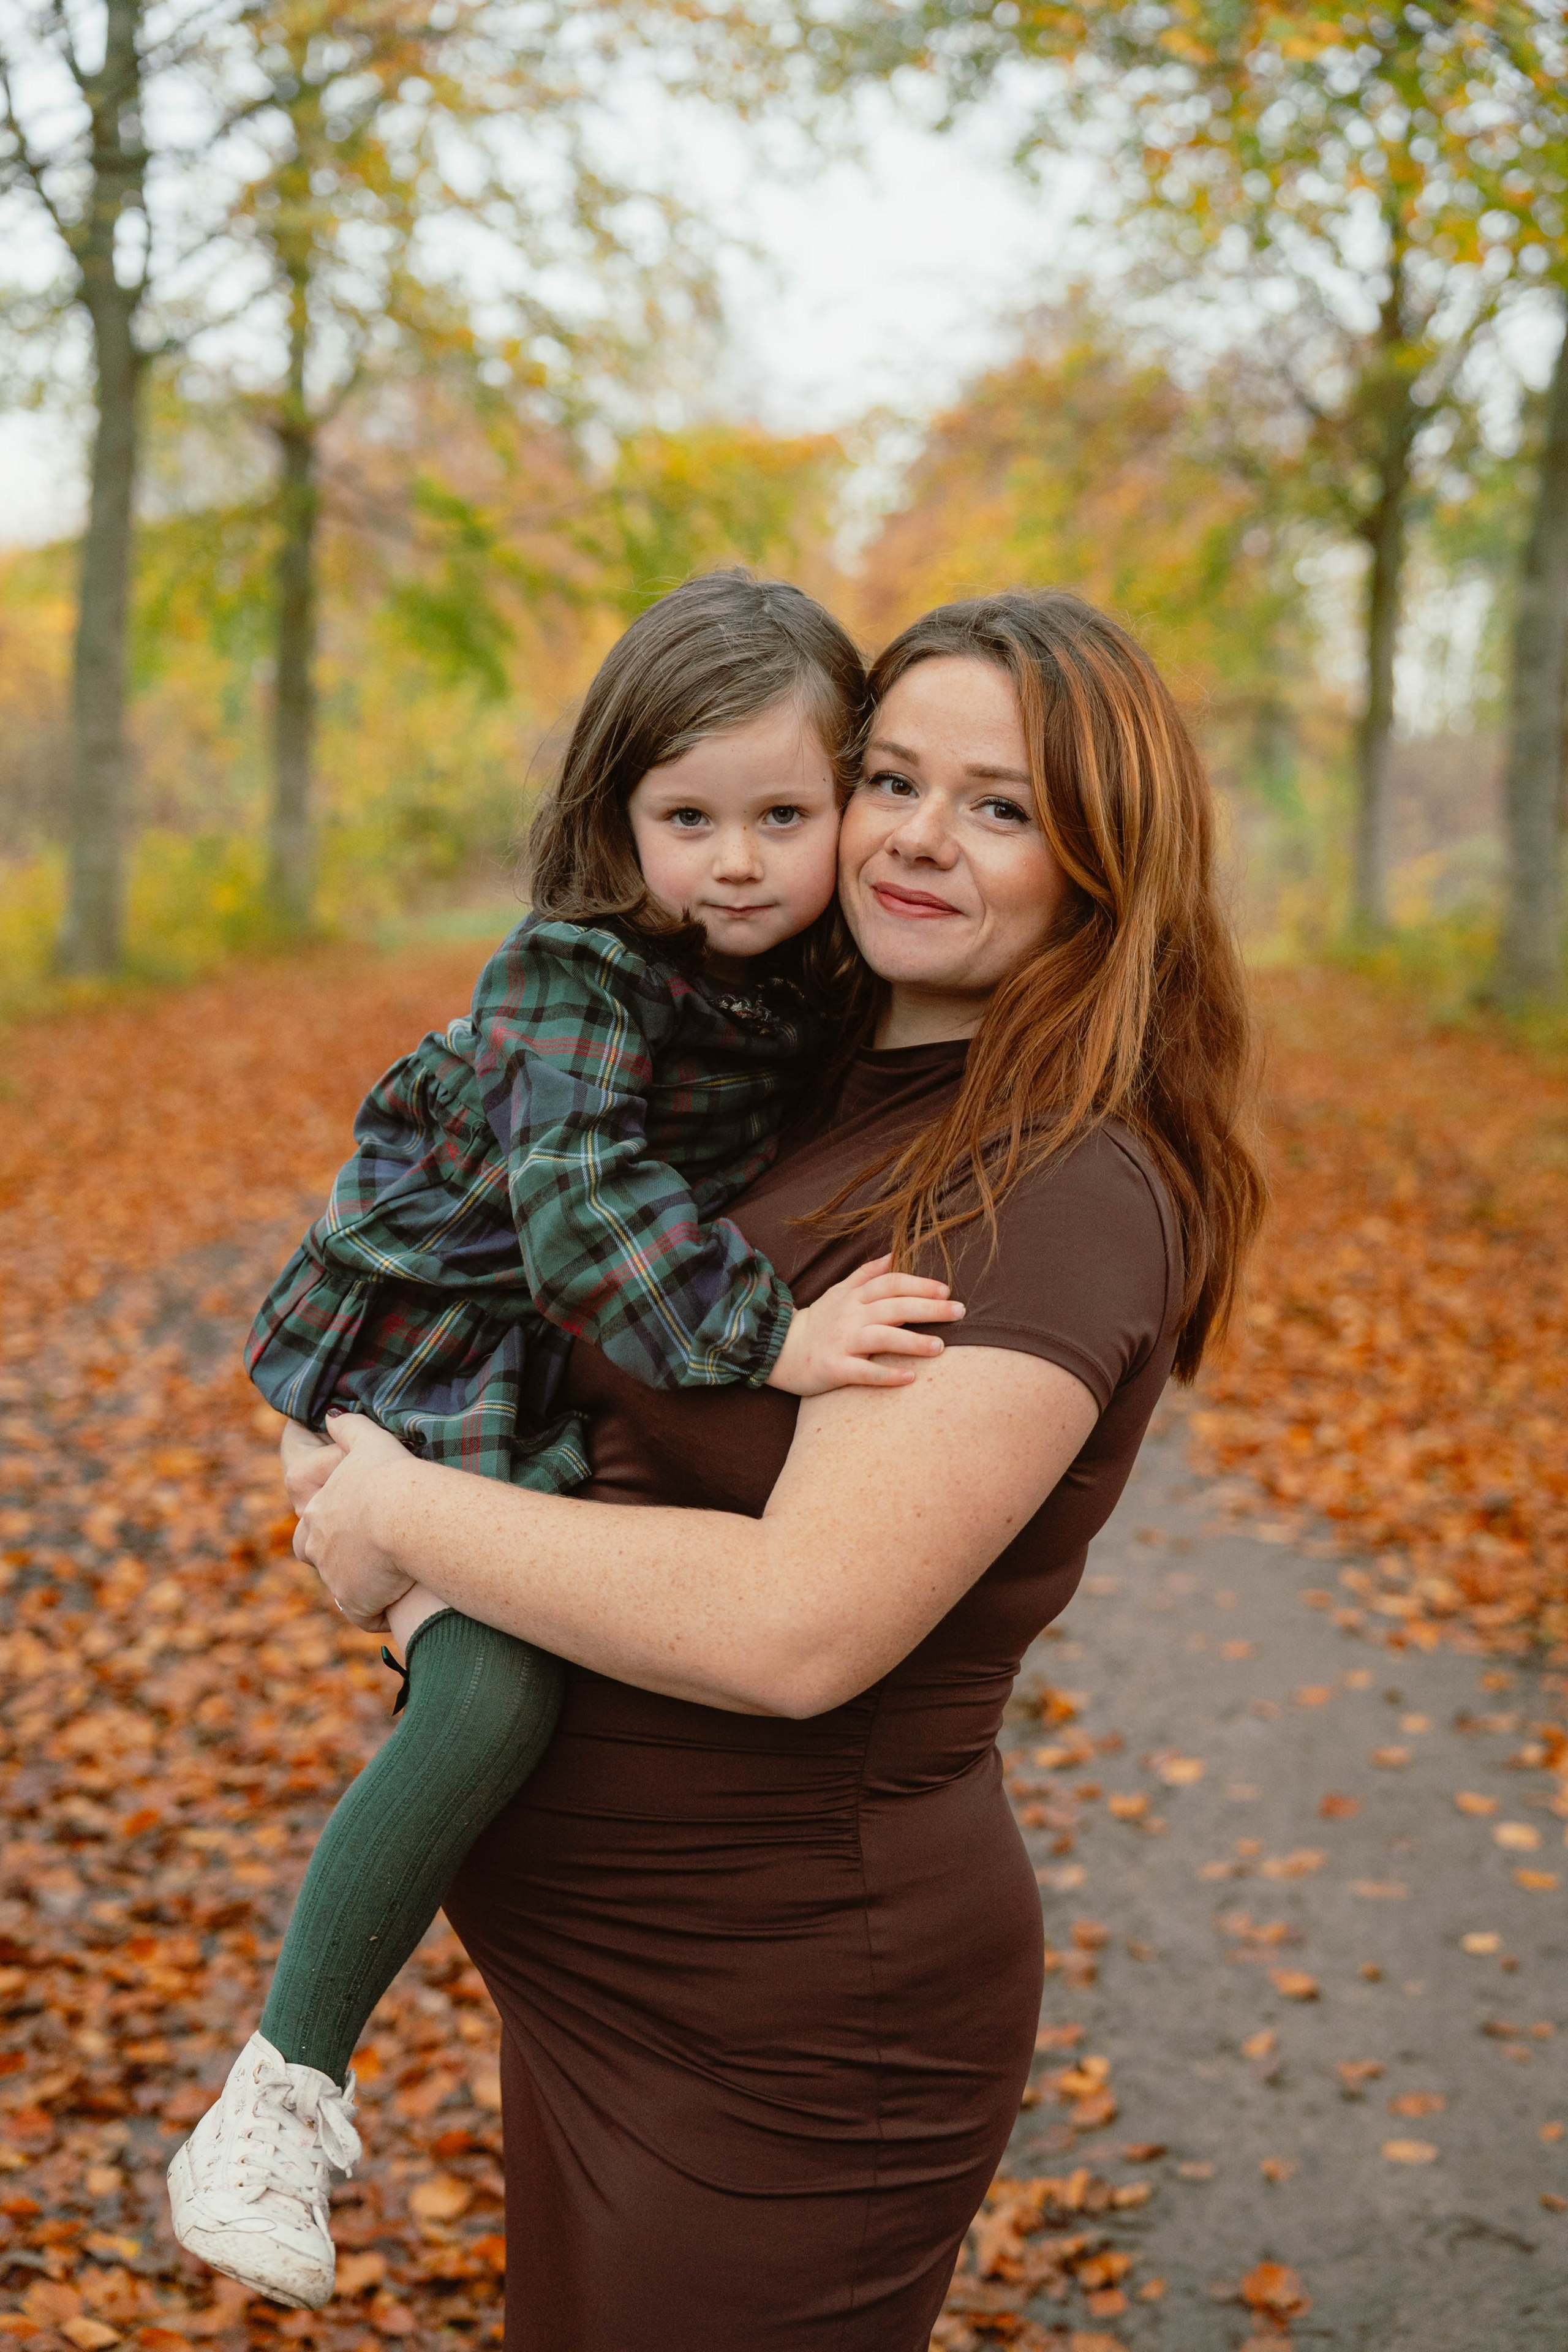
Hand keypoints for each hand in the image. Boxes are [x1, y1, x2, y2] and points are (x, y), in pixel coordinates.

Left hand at [291, 1411, 419, 1631]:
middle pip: (308, 1545)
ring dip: (350, 1577)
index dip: (311, 1485)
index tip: (312, 1477)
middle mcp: (317, 1543)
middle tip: (353, 1539)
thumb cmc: (392, 1478)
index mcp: (316, 1505)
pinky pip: (361, 1613)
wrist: (410, 1521)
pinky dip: (374, 1610)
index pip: (301, 1494)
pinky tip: (392, 1605)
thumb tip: (330, 1414)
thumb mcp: (371, 1443)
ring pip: (334, 1579)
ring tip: (375, 1575)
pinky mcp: (355, 1602)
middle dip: (324, 1543)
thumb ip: (350, 1428)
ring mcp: (334, 1576)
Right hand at [764, 1254, 964, 1396]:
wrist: (779, 1350)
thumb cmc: (820, 1321)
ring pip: (882, 1337)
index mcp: (855, 1296)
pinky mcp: (833, 1368)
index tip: (946, 1290)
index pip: (892, 1283)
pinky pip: (863, 1371)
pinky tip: (910, 1378)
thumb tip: (895, 1253)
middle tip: (960, 1312)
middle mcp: (850, 1315)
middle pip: (894, 1307)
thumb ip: (867, 1273)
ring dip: (913, 1341)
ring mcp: (841, 1341)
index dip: (920, 1284)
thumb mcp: (840, 1291)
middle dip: (929, 1308)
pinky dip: (887, 1375)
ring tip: (940, 1347)